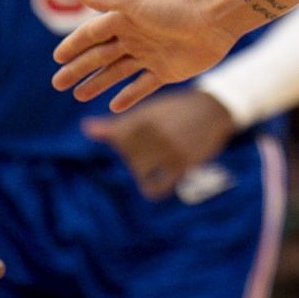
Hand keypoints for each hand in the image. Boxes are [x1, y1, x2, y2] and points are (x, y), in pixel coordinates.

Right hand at [52, 0, 236, 111]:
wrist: (214, 18)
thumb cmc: (172, 5)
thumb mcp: (132, 0)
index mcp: (124, 18)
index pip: (91, 34)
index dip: (74, 46)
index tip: (57, 58)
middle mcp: (135, 36)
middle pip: (100, 56)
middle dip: (78, 69)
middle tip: (57, 83)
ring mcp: (150, 55)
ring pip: (117, 72)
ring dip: (98, 83)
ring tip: (78, 96)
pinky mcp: (167, 71)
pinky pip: (143, 86)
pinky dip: (129, 96)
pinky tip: (113, 106)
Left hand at [80, 89, 237, 200]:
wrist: (213, 109)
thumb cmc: (174, 110)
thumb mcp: (147, 112)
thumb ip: (116, 125)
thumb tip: (85, 128)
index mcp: (143, 115)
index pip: (119, 137)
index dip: (124, 142)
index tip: (136, 140)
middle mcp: (154, 131)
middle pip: (130, 155)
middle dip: (137, 156)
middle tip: (151, 150)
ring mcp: (168, 147)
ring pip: (141, 170)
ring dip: (146, 170)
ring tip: (157, 162)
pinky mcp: (183, 163)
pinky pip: (158, 186)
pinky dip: (154, 188)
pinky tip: (158, 183)